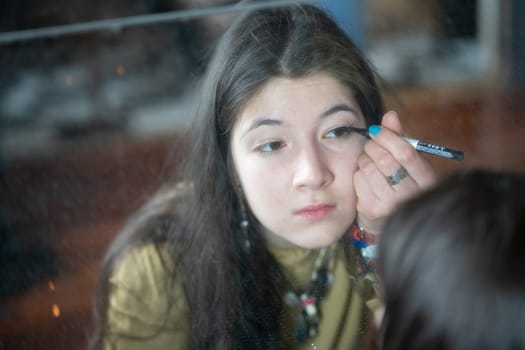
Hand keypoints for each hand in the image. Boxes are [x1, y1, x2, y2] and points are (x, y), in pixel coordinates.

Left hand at [353, 111, 436, 233]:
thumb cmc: (400, 183)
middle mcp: (410, 195)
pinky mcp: (371, 210)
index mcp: (426, 180)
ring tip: (369, 161)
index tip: (377, 130)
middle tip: (371, 144)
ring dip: (364, 159)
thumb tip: (390, 115)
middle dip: (373, 147)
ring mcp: (390, 205)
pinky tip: (366, 176)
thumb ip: (399, 138)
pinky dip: (358, 173)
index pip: (406, 154)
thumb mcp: (407, 162)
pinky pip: (358, 180)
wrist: (390, 219)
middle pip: (385, 161)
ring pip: (368, 169)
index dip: (388, 137)